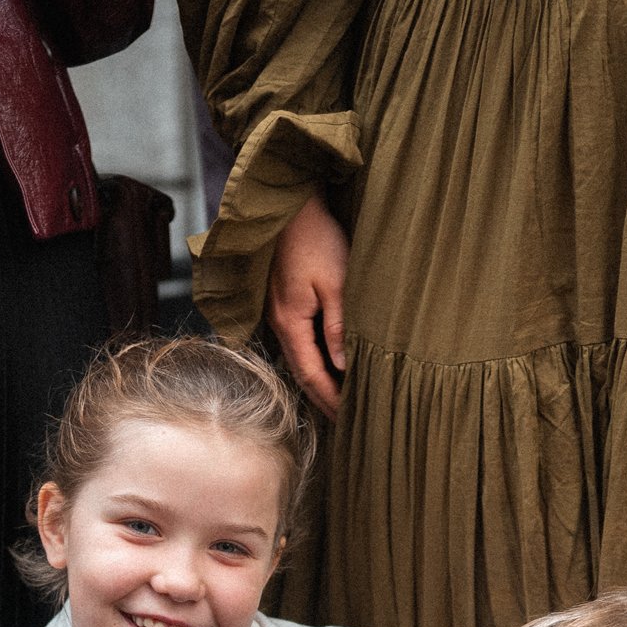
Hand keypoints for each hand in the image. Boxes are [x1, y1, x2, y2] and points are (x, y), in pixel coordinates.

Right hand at [267, 193, 350, 417]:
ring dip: (318, 380)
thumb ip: (339, 326)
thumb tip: (344, 366)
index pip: (310, 374)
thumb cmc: (315, 238)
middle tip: (345, 420)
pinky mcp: (282, 302)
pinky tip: (328, 364)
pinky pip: (297, 341)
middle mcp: (278, 322)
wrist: (290, 206)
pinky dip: (313, 359)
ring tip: (339, 399)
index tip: (348, 418)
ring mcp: (277, 313)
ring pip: (298, 358)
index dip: (329, 399)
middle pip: (301, 371)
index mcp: (291, 322)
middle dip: (323, 398)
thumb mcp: (336, 282)